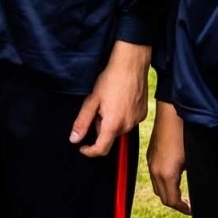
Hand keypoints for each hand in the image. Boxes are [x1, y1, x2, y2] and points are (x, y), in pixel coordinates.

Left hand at [70, 40, 149, 156]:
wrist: (131, 65)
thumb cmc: (111, 79)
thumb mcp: (91, 101)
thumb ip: (82, 122)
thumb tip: (74, 139)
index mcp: (113, 124)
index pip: (101, 149)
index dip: (89, 151)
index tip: (83, 147)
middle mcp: (128, 125)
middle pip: (109, 136)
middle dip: (100, 126)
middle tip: (97, 108)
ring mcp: (137, 120)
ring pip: (119, 128)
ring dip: (111, 121)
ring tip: (109, 101)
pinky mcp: (143, 114)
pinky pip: (128, 121)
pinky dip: (121, 116)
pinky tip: (119, 100)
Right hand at [146, 102, 189, 214]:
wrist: (172, 114)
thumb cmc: (184, 134)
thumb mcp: (192, 159)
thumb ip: (191, 176)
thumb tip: (195, 186)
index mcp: (166, 174)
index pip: (171, 200)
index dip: (182, 208)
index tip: (191, 209)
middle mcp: (155, 170)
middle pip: (162, 196)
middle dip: (175, 202)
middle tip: (187, 203)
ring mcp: (151, 162)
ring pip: (157, 186)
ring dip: (168, 192)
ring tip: (181, 191)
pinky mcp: (150, 155)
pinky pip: (154, 175)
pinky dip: (163, 181)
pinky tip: (173, 175)